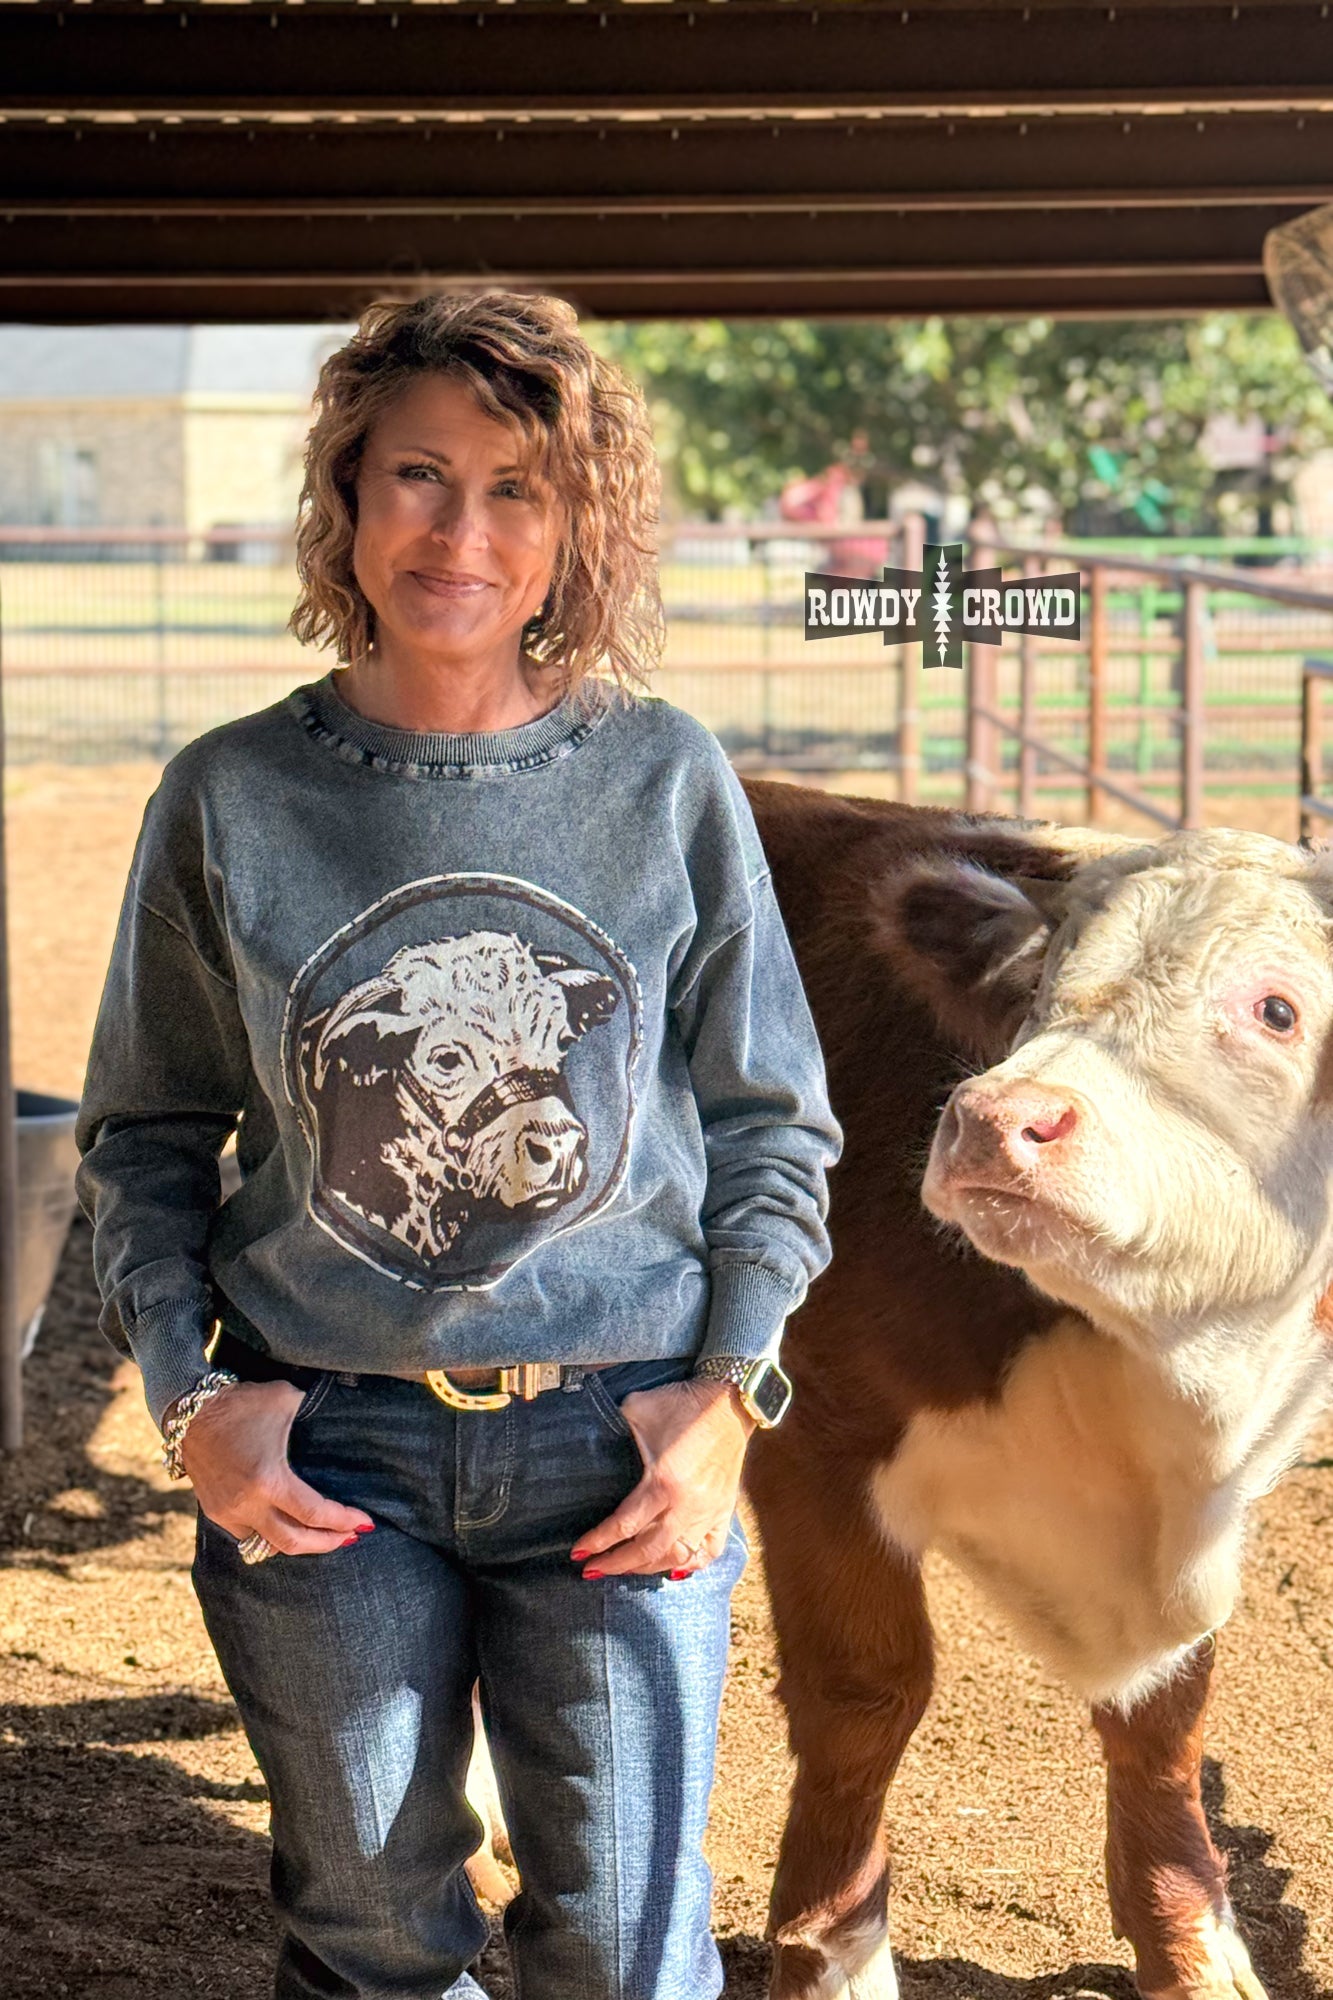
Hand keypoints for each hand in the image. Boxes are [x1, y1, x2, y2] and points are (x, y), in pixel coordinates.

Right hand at [167, 1379, 374, 1556]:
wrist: (190, 1412)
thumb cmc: (241, 1403)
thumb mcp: (285, 1399)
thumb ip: (312, 1411)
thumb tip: (341, 1412)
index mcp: (268, 1480)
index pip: (314, 1513)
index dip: (343, 1521)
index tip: (364, 1521)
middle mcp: (247, 1504)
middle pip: (294, 1542)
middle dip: (327, 1543)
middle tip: (350, 1537)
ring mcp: (228, 1512)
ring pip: (269, 1545)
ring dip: (298, 1542)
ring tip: (322, 1535)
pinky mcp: (215, 1512)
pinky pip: (248, 1536)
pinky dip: (270, 1536)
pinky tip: (287, 1527)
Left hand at [570, 1376, 754, 1579]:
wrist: (727, 1401)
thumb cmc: (680, 1404)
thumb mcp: (638, 1409)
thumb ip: (612, 1430)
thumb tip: (588, 1442)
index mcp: (663, 1482)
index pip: (624, 1525)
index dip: (598, 1542)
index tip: (578, 1552)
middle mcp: (687, 1504)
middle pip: (647, 1550)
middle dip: (616, 1564)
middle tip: (592, 1569)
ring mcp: (709, 1512)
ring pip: (676, 1558)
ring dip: (646, 1568)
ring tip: (623, 1568)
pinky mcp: (725, 1512)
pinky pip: (709, 1552)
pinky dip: (689, 1566)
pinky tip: (670, 1570)